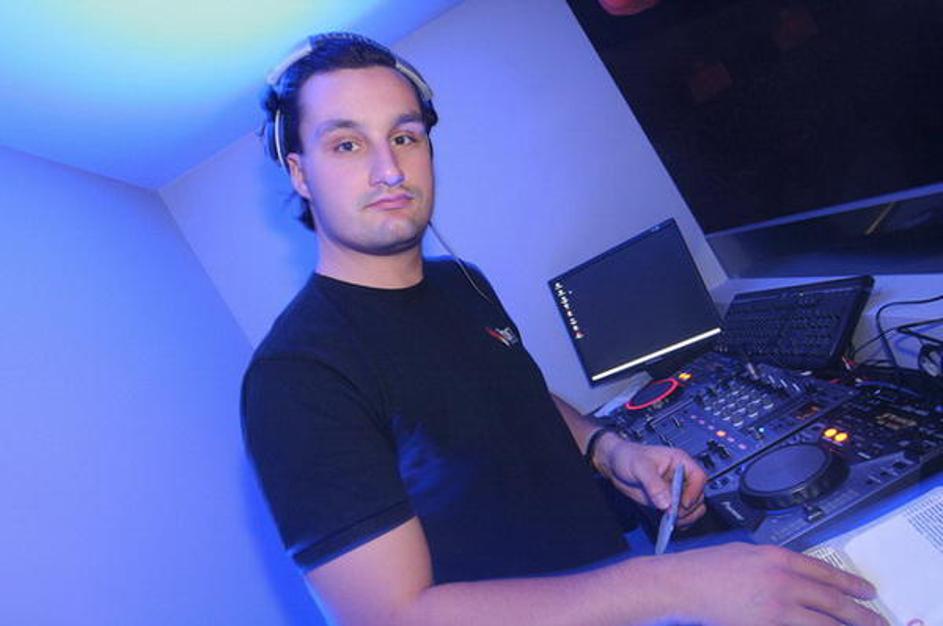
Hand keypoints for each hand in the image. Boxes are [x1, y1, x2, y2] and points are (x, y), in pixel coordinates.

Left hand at [593, 434, 706, 524]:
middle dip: (688, 508)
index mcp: (679, 462)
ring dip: (686, 517)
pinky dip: (679, 522)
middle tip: (673, 514)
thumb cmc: (627, 456)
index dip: (695, 492)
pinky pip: (682, 515)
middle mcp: (681, 476)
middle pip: (699, 496)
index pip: (699, 477)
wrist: (614, 464)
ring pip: (693, 508)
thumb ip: (654, 484)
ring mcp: (675, 490)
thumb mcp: (640, 467)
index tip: (682, 503)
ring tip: (671, 521)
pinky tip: (668, 523)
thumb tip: (667, 503)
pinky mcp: (668, 502)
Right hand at [656, 542, 887, 625]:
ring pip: (824, 623)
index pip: (826, 571)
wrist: (681, 584)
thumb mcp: (745, 553)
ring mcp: (776, 607)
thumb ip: (774, 564)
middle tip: (878, 621)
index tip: (867, 592)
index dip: (851, 584)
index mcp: (777, 557)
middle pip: (832, 600)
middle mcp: (782, 581)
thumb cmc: (704, 568)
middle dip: (861, 614)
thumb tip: (797, 575)